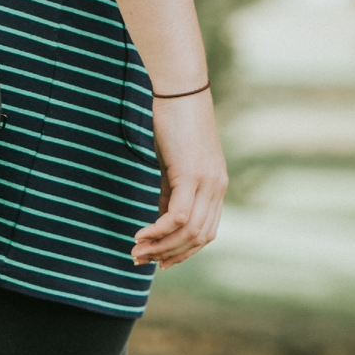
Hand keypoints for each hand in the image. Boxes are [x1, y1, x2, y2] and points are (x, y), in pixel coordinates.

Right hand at [132, 92, 226, 266]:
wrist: (180, 93)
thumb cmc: (173, 124)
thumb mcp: (172, 166)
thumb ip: (171, 193)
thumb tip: (162, 221)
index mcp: (216, 187)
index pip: (206, 234)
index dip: (182, 253)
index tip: (157, 262)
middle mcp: (217, 187)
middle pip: (199, 238)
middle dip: (169, 255)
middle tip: (139, 259)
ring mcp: (207, 182)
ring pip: (190, 231)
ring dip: (161, 246)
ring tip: (136, 250)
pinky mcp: (191, 175)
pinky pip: (179, 216)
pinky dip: (159, 230)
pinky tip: (140, 233)